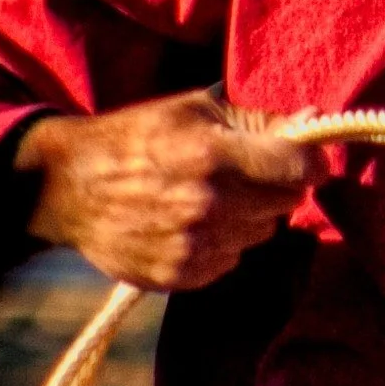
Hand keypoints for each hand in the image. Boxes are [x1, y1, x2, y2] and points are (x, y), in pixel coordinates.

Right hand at [17, 92, 322, 291]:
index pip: (300, 169)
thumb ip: (259, 120)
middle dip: (273, 186)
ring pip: (261, 233)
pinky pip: (232, 260)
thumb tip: (315, 122)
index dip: (309, 162)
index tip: (304, 159)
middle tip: (239, 173)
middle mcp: (208, 204)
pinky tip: (189, 224)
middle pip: (286, 203)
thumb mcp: (194, 110)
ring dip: (247, 217)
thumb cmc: (136, 137)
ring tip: (206, 197)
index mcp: (213, 154)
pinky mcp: (182, 275)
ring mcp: (195, 245)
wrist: (69, 187)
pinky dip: (221, 244)